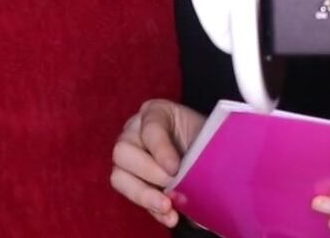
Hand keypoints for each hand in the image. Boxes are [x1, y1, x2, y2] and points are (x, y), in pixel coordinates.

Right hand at [110, 99, 206, 227]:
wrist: (211, 154)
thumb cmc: (208, 139)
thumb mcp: (209, 134)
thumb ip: (204, 146)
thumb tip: (198, 172)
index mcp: (155, 112)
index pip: (150, 128)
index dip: (161, 150)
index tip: (176, 169)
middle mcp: (134, 131)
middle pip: (123, 151)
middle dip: (149, 172)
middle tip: (172, 184)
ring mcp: (128, 157)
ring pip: (119, 176)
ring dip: (144, 195)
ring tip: (167, 207)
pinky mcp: (130, 181)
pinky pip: (129, 197)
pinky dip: (150, 209)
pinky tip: (169, 217)